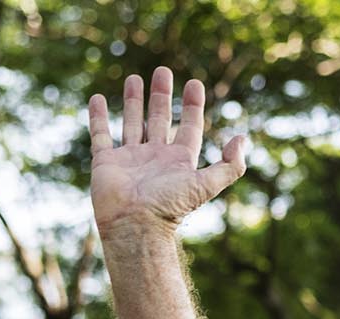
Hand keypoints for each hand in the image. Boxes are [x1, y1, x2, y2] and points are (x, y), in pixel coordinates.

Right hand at [88, 68, 247, 241]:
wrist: (135, 225)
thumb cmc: (170, 206)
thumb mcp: (206, 185)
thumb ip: (229, 166)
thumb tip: (241, 139)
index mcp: (179, 161)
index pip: (189, 127)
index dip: (193, 106)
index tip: (194, 84)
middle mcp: (155, 157)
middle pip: (160, 119)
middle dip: (162, 96)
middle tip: (163, 71)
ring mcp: (130, 159)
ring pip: (132, 123)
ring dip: (133, 101)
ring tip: (134, 78)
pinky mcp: (106, 162)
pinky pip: (101, 135)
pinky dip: (98, 117)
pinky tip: (98, 99)